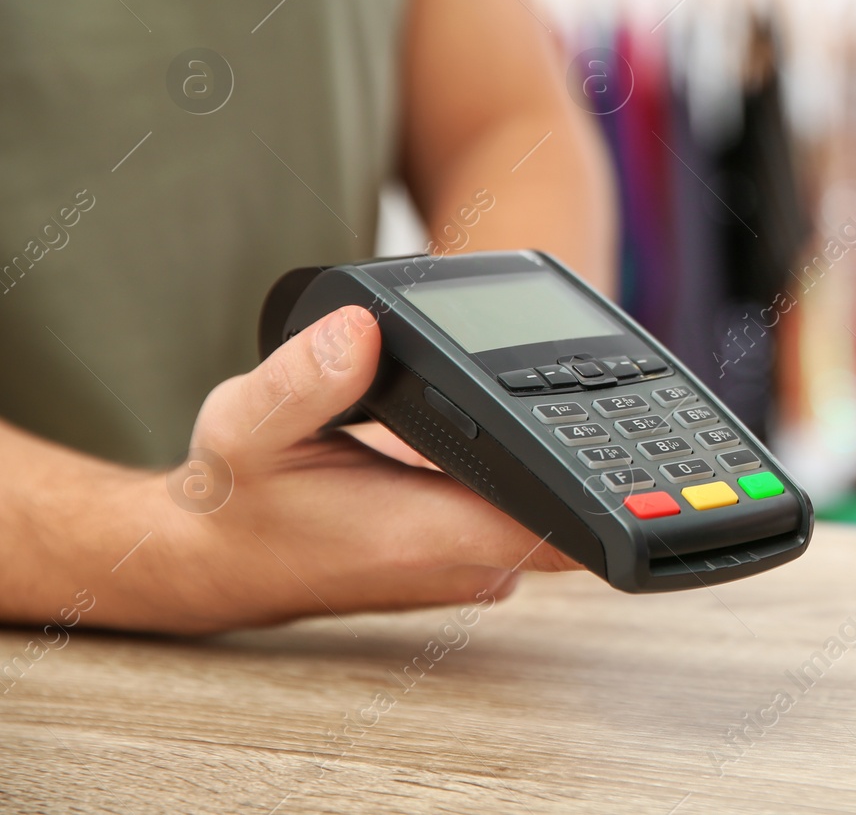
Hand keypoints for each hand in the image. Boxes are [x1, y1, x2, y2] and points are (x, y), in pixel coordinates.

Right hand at [100, 306, 575, 633]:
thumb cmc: (236, 500)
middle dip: (569, 447)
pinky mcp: (469, 562)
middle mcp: (462, 565)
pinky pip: (525, 517)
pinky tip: (481, 436)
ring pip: (551, 512)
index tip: (594, 427)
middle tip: (536, 387)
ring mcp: (472, 570)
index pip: (558, 524)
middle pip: (571, 509)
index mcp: (425, 537)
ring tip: (491, 412)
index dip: (594, 480)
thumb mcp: (247, 424)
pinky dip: (519, 478)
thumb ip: (303, 377)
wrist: (217, 561)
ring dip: (543, 462)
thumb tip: (359, 329)